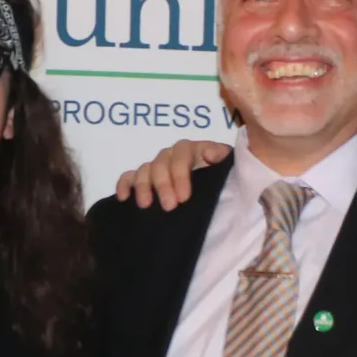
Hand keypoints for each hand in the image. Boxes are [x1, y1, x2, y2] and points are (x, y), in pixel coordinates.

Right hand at [114, 140, 230, 208]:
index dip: (181, 174)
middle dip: (164, 184)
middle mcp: (175, 155)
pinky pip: (129, 176)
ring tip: (146, 206)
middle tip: (170, 207)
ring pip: (145, 168)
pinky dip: (125, 184)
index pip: (183, 153)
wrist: (222, 200)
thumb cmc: (226, 186)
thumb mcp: (231, 174)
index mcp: (196, 150)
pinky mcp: (144, 178)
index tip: (184, 198)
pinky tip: (124, 198)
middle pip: (162, 161)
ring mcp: (158, 165)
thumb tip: (213, 154)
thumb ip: (225, 162)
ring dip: (145, 186)